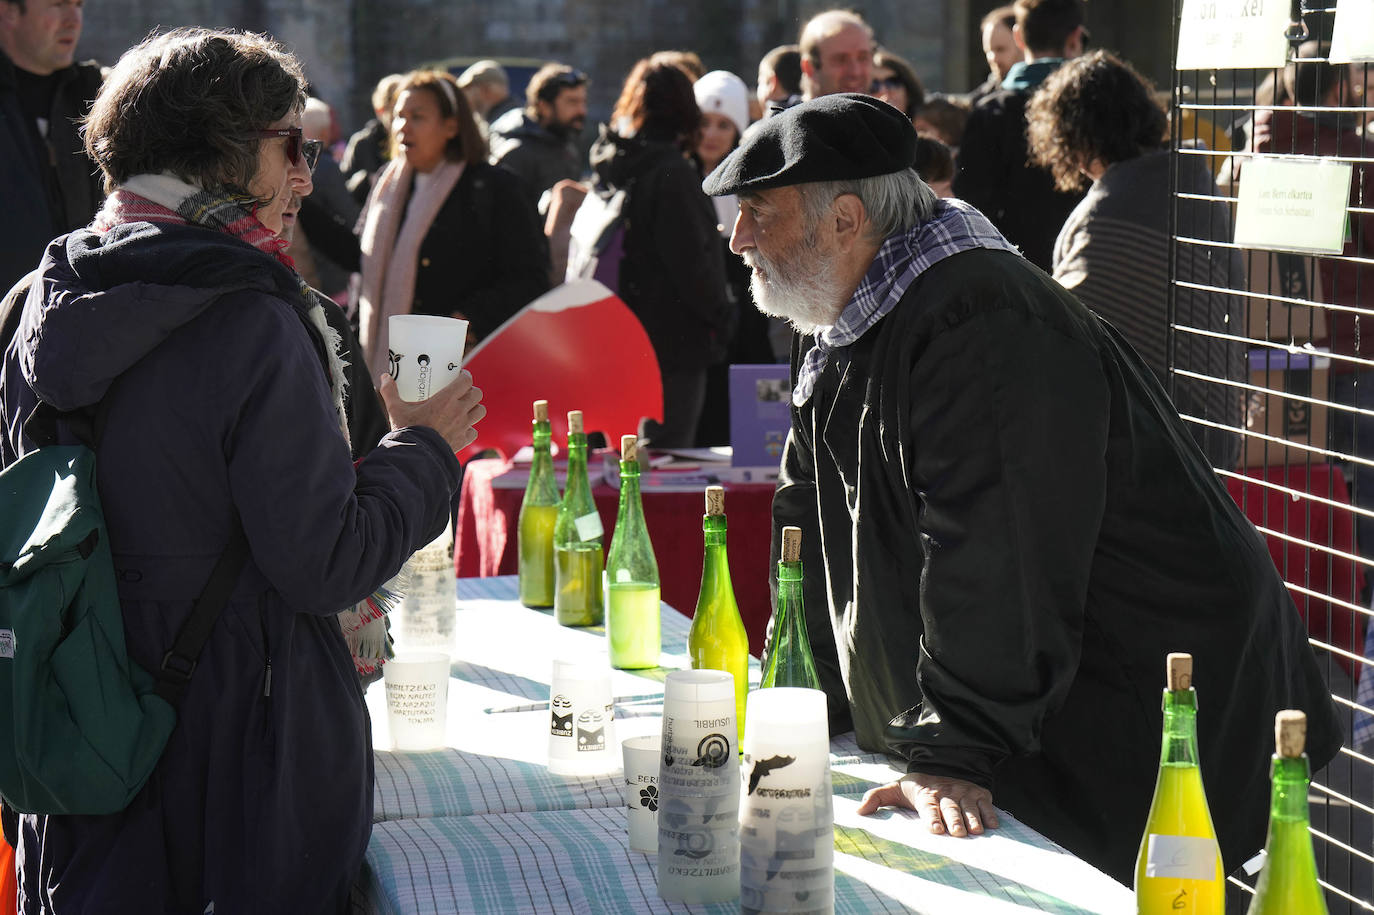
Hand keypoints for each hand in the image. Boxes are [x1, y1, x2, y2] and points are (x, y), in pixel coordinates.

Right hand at [378, 370, 484, 453]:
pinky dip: (469, 429)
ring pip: (480, 411)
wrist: (415, 457)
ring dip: (474, 408)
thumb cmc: (407, 431)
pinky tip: (460, 428)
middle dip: (471, 391)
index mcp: (446, 399)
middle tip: (461, 393)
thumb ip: (390, 392)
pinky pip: (474, 431)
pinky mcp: (463, 440)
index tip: (459, 376)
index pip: (466, 380)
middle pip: (477, 394)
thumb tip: (384, 378)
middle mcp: (458, 410)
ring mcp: (463, 426)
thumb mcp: (396, 409)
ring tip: (463, 409)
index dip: (465, 377)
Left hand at [855, 772, 999, 837]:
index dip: (931, 817)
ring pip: (969, 806)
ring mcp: (963, 791)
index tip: (935, 830)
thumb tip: (859, 810)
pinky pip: (986, 804)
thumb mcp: (894, 790)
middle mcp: (946, 791)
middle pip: (950, 808)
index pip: (928, 806)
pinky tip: (992, 825)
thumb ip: (876, 798)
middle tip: (957, 833)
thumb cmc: (915, 788)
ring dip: (973, 819)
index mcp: (925, 793)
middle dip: (954, 820)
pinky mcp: (979, 793)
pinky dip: (990, 813)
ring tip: (976, 831)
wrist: (940, 768)